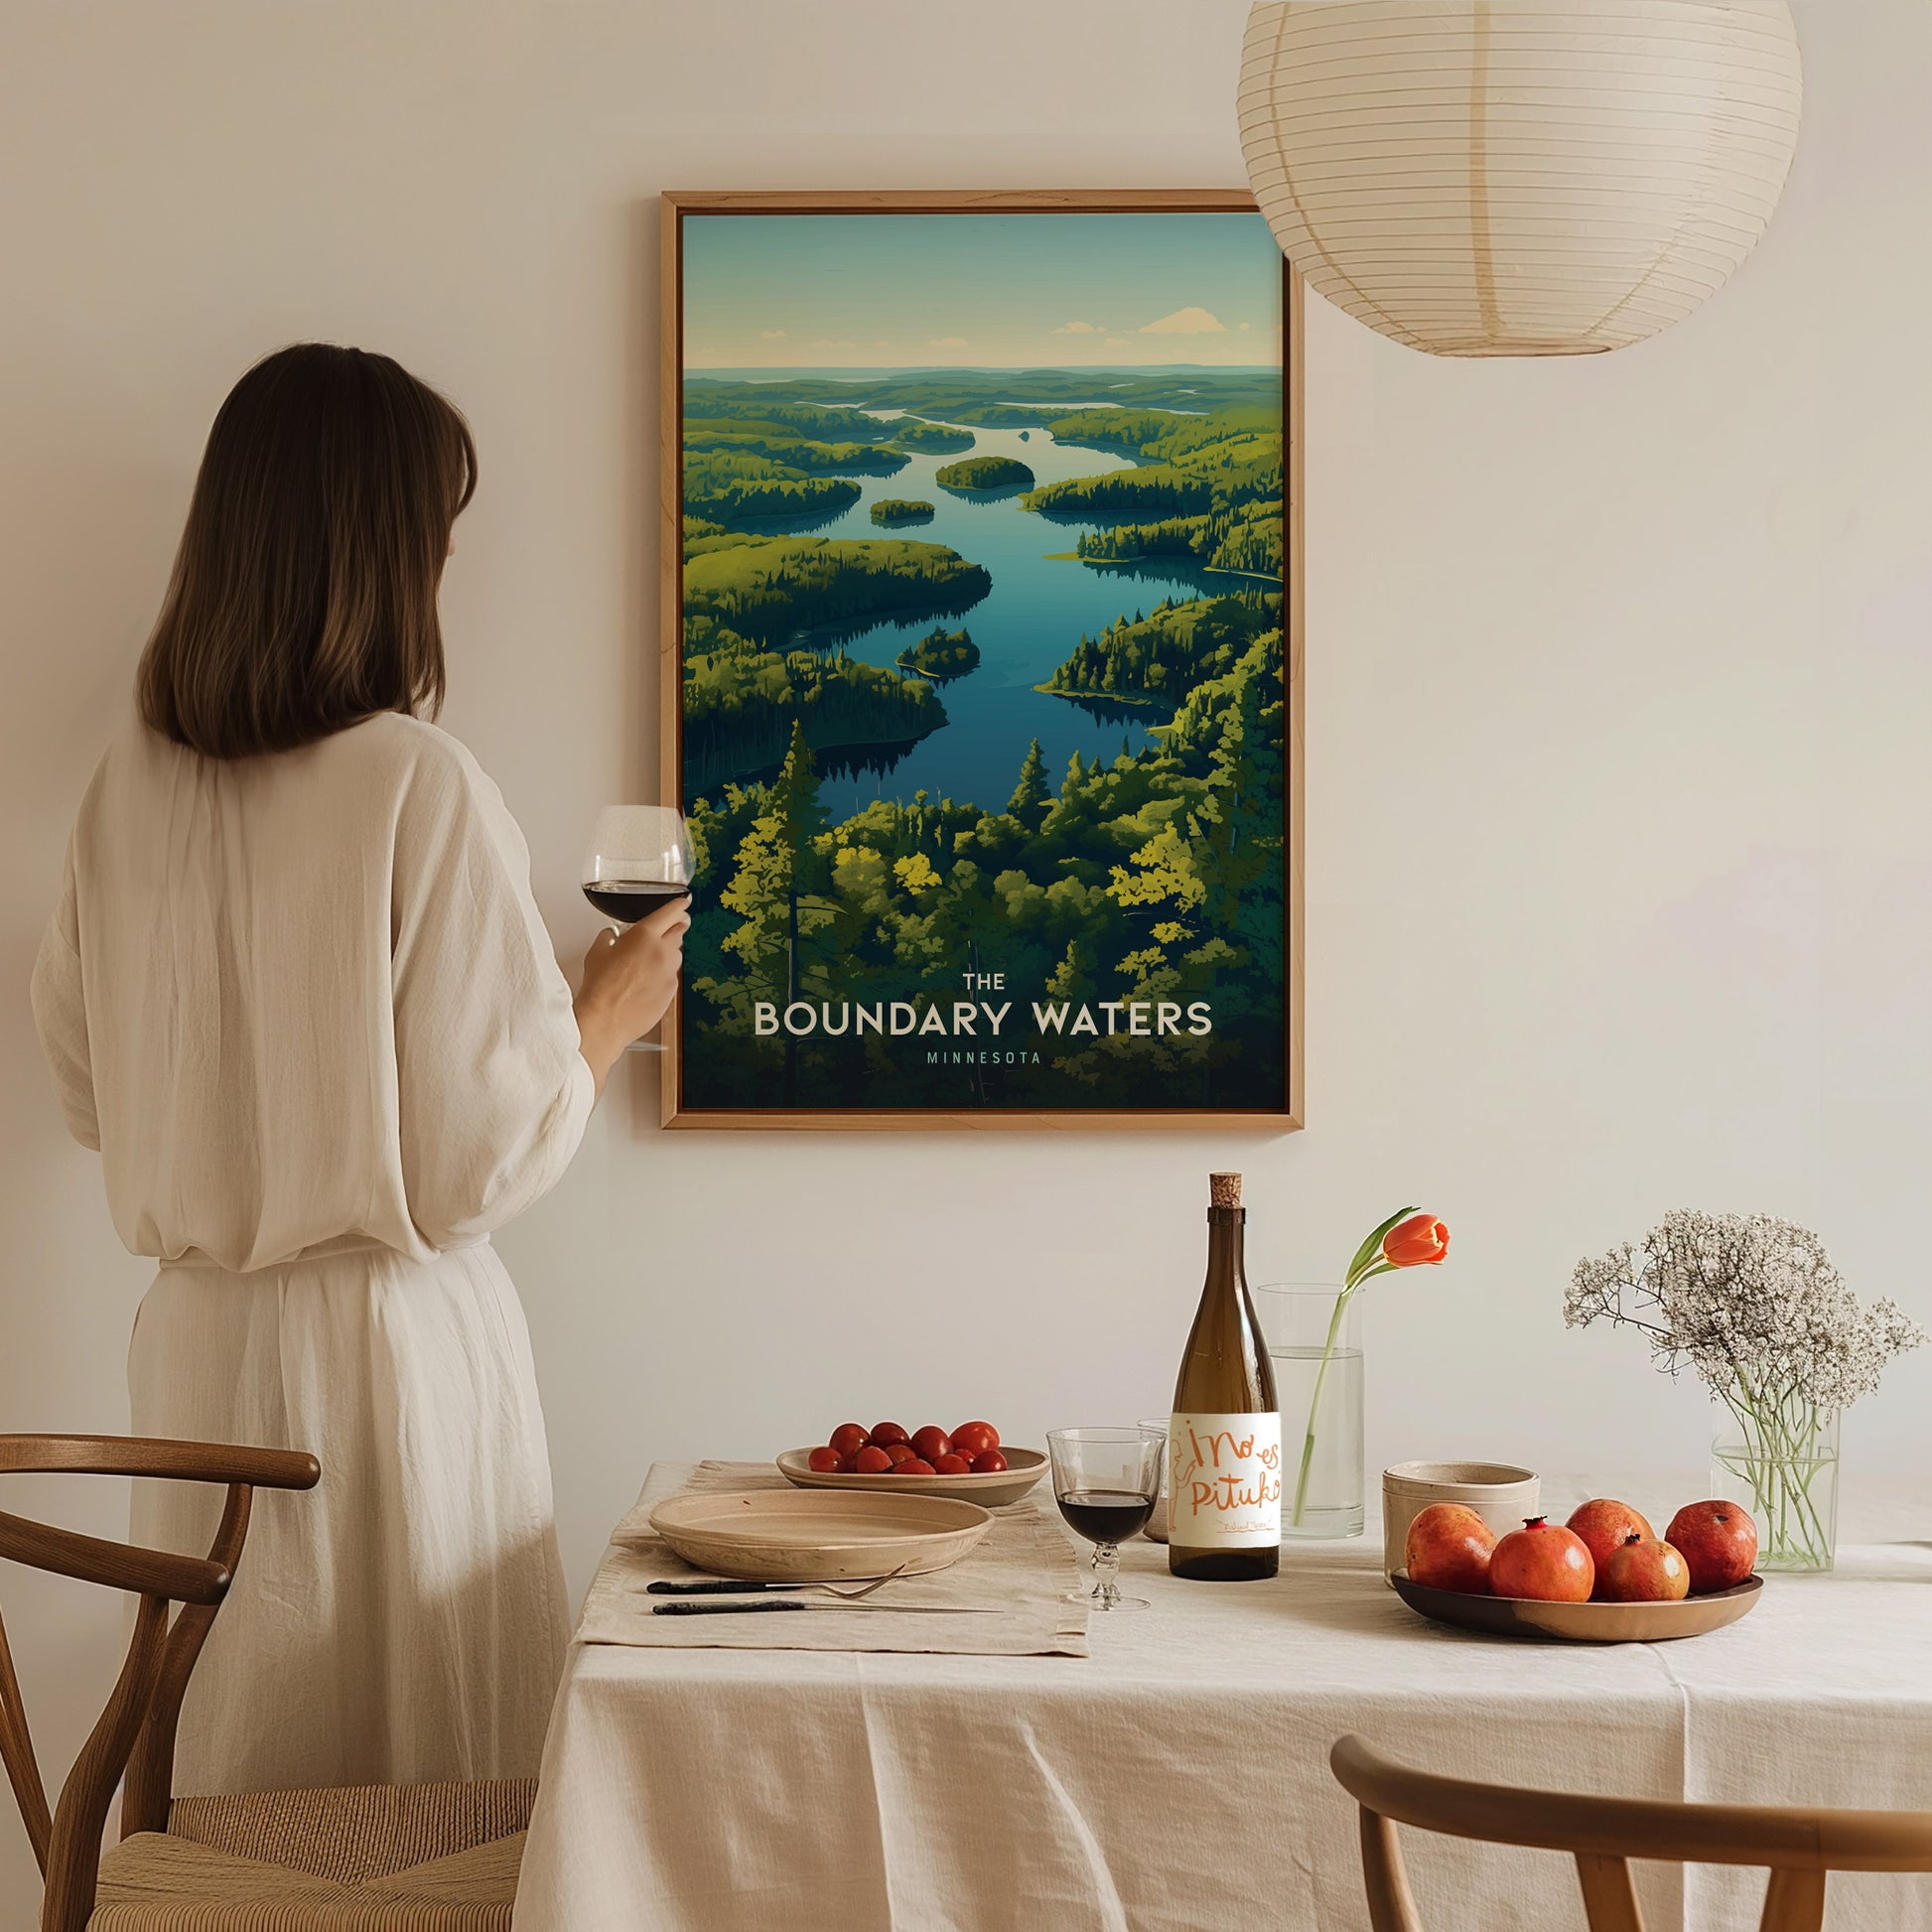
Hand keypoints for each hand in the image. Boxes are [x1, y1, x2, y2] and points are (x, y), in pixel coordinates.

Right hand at [574, 895, 689, 1095]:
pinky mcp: (672, 992)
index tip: (683, 903)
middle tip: (668, 929)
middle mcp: (663, 952)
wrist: (605, 1020)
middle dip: (674, 928)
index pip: (670, 912)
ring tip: (648, 961)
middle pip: (679, 932)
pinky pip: (672, 977)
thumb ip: (609, 937)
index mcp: (645, 935)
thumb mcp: (597, 951)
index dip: (678, 906)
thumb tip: (612, 935)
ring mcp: (670, 973)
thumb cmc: (600, 987)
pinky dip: (663, 975)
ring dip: (667, 953)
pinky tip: (646, 982)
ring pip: (676, 955)